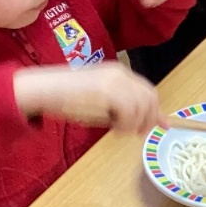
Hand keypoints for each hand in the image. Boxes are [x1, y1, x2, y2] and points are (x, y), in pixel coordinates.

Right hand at [12, 63, 161, 134]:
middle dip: (149, 119)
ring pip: (141, 107)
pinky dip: (125, 125)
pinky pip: (129, 112)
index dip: (156, 110)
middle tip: (138, 133)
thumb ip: (123, 109)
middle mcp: (120, 73)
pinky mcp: (107, 90)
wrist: (44, 90)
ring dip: (134, 124)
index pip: (148, 90)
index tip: (161, 126)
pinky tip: (114, 129)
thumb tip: (145, 124)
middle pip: (150, 98)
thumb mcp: (100, 103)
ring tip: (118, 130)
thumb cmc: (66, 99)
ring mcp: (115, 80)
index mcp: (119, 72)